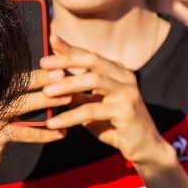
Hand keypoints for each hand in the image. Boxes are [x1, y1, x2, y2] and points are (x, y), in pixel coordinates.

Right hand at [0, 75, 65, 187]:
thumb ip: (14, 105)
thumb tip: (44, 92)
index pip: (14, 79)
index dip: (34, 71)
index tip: (55, 64)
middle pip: (17, 85)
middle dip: (42, 78)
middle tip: (65, 73)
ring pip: (21, 105)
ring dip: (46, 100)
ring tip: (68, 98)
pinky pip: (23, 133)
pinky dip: (43, 133)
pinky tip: (60, 134)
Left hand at [39, 38, 173, 169]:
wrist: (144, 147)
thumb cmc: (115, 126)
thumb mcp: (92, 106)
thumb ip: (78, 93)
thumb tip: (51, 81)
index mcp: (117, 72)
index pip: (90, 55)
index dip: (70, 48)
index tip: (51, 39)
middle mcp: (125, 77)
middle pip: (92, 60)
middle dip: (66, 60)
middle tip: (43, 63)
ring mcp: (128, 92)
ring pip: (94, 80)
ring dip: (67, 85)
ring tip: (46, 92)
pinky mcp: (126, 111)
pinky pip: (93, 110)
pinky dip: (70, 116)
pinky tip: (54, 123)